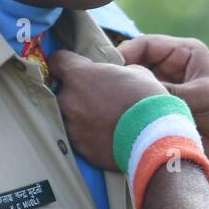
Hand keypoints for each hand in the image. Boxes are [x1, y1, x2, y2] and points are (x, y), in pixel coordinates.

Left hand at [48, 49, 166, 169]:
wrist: (152, 137)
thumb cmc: (145, 99)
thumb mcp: (135, 72)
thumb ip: (114, 71)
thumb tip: (114, 75)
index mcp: (79, 75)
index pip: (57, 61)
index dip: (66, 61)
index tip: (74, 65)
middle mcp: (67, 100)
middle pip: (60, 90)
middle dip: (74, 91)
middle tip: (94, 95)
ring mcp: (71, 126)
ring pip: (67, 115)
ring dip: (79, 114)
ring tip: (100, 118)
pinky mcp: (79, 147)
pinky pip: (77, 136)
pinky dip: (87, 134)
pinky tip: (103, 134)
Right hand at [119, 35, 208, 159]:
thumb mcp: (201, 95)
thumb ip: (169, 91)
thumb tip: (135, 88)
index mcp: (184, 53)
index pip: (147, 44)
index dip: (127, 52)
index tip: (111, 66)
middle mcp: (171, 67)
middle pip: (137, 63)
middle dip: (122, 72)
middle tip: (106, 85)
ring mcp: (165, 88)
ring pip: (136, 84)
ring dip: (126, 91)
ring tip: (110, 100)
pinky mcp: (162, 108)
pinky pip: (141, 104)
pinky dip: (131, 108)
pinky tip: (119, 114)